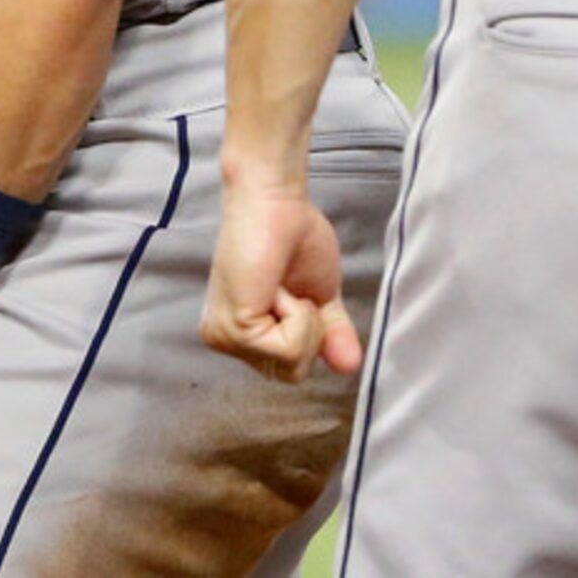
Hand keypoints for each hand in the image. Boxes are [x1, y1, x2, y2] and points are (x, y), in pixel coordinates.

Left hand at [202, 177, 358, 383]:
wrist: (278, 204)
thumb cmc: (295, 238)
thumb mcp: (321, 297)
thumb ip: (331, 335)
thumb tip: (351, 365)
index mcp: (243, 335)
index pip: (292, 368)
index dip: (313, 335)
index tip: (300, 295)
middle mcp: (226, 340)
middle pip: (293, 374)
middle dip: (310, 331)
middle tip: (292, 290)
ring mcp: (226, 337)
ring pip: (293, 365)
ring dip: (304, 320)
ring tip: (282, 286)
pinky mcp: (235, 329)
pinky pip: (291, 348)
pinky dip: (299, 314)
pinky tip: (277, 287)